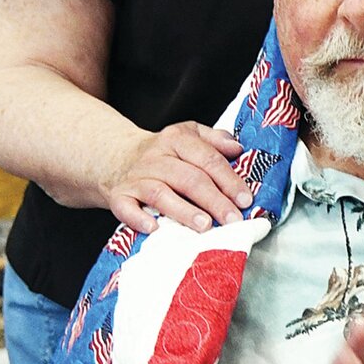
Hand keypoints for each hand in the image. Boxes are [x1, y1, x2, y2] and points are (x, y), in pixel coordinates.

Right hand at [104, 120, 252, 234]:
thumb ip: (215, 140)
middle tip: (233, 220)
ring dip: (184, 211)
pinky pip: (126, 207)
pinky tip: (155, 229)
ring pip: (161, 194)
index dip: (229, 180)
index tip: (245, 200)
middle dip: (214, 201)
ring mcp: (136, 177)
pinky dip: (139, 219)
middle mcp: (155, 157)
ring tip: (205, 226)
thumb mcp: (188, 135)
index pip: (207, 159)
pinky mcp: (118, 196)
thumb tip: (237, 148)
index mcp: (176, 139)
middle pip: (188, 178)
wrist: (117, 157)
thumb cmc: (163, 153)